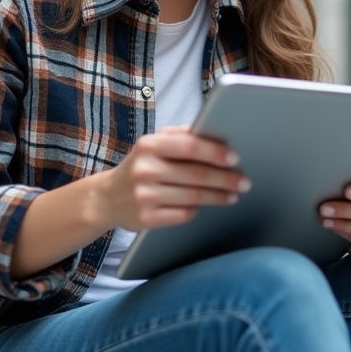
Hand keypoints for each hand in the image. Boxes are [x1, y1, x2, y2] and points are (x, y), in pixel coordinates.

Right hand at [97, 125, 248, 231]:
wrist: (107, 198)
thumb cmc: (140, 166)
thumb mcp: (153, 144)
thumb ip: (180, 135)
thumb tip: (213, 132)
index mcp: (148, 145)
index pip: (189, 146)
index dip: (215, 152)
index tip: (235, 158)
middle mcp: (144, 170)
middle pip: (196, 175)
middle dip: (225, 179)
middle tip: (244, 182)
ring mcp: (144, 196)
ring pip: (193, 197)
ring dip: (219, 196)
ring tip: (233, 194)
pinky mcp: (146, 219)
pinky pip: (183, 215)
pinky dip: (198, 209)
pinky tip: (207, 205)